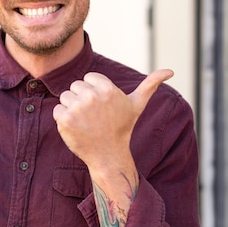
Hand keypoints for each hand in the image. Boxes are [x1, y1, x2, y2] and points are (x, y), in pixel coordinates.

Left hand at [53, 69, 173, 169]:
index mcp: (107, 88)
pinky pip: (57, 109)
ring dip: (72, 108)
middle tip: (94, 115)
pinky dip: (63, 119)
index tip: (103, 106)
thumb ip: (151, 84)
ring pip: (65, 96)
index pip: (89, 77)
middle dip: (83, 98)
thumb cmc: (122, 128)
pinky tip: (77, 127)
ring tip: (86, 121)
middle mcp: (92, 96)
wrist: (108, 155)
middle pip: (76, 85)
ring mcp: (77, 108)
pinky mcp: (64, 119)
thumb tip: (170, 71)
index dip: (94, 90)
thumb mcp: (137, 104)